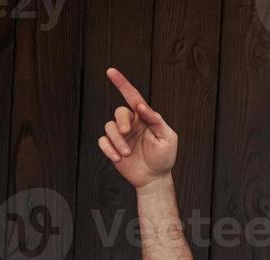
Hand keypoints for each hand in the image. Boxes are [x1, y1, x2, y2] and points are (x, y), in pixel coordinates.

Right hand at [97, 67, 177, 187]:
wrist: (154, 178)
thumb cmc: (164, 157)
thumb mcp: (167, 138)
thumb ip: (156, 120)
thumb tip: (141, 106)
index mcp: (145, 118)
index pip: (133, 97)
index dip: (122, 84)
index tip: (111, 71)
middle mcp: (131, 123)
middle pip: (119, 112)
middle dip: (121, 121)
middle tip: (126, 132)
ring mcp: (121, 135)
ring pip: (109, 127)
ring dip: (117, 140)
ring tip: (127, 154)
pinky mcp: (112, 146)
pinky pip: (102, 141)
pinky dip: (108, 149)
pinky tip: (118, 158)